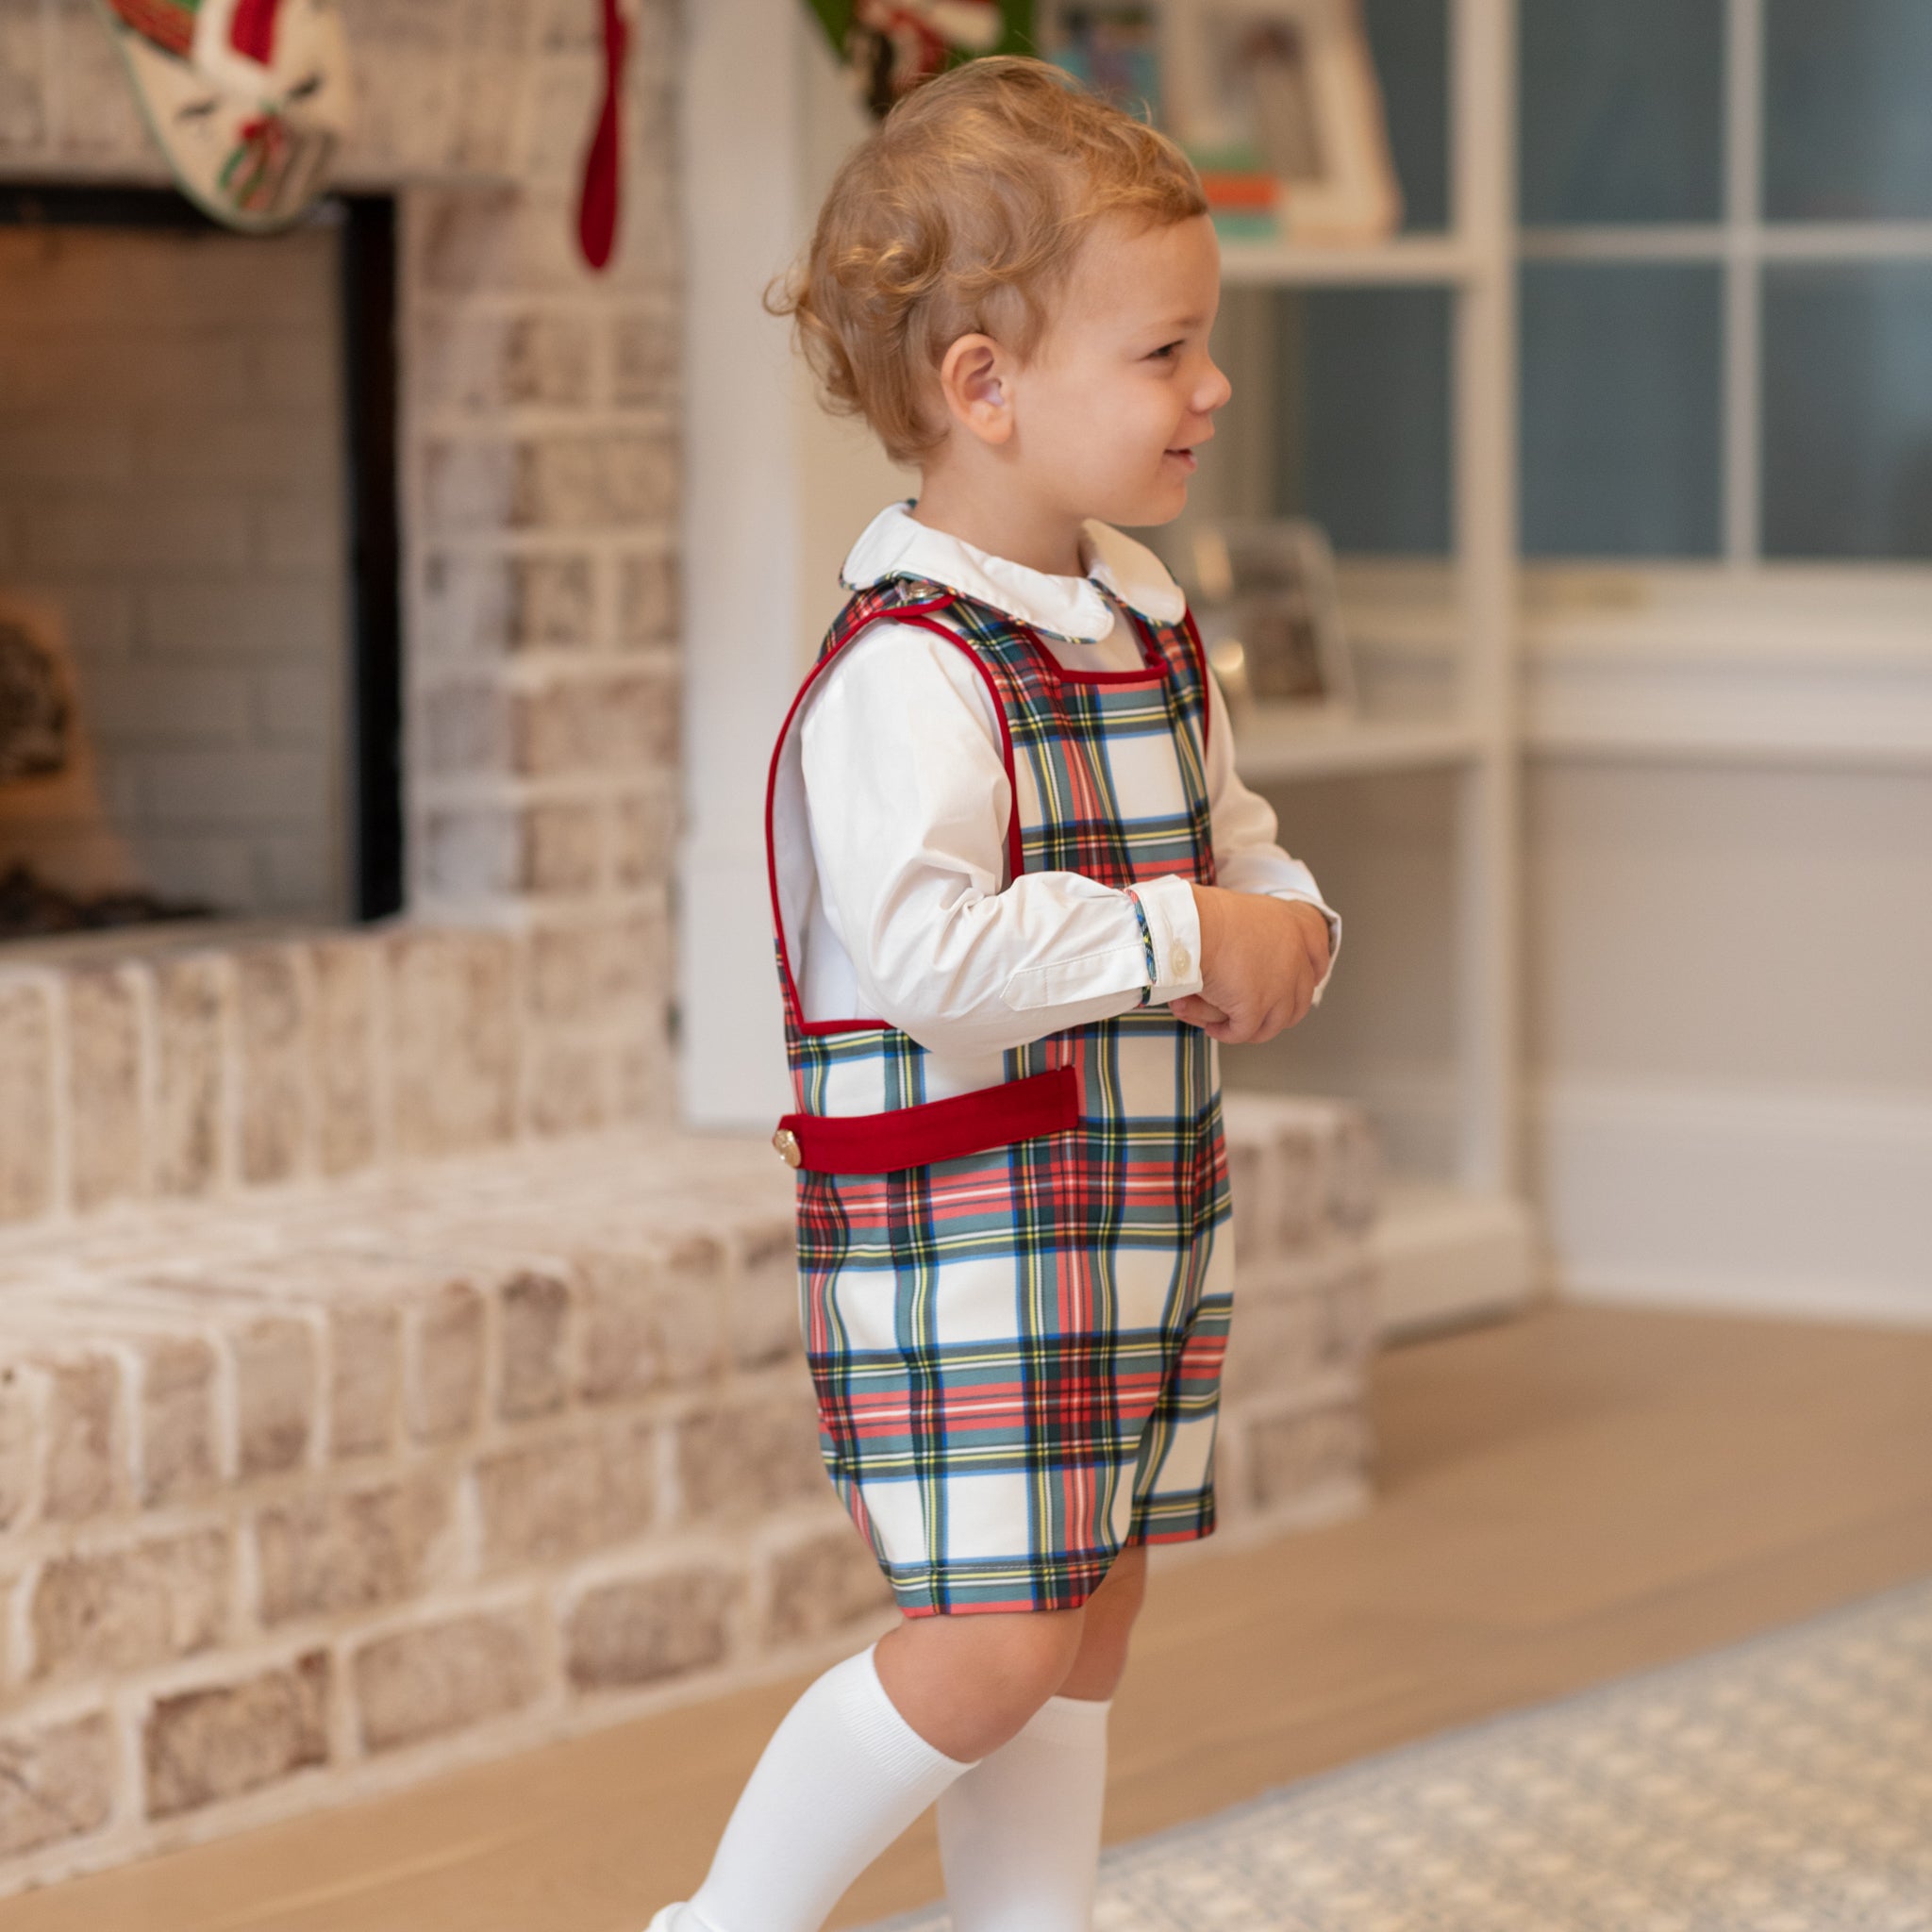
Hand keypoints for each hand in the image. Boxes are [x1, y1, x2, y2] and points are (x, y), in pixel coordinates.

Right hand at [1172, 888, 1328, 1043]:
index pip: (1319, 954)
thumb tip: (1251, 954)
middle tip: (1261, 1013)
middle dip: (1282, 1011)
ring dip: (1254, 1027)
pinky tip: (1215, 1029)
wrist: (1191, 926)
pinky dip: (1227, 1033)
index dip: (1314, 972)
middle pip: (1302, 997)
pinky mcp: (1256, 1008)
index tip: (1308, 980)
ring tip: (1233, 1025)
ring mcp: (1279, 986)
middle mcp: (1294, 957)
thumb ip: (1260, 932)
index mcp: (1292, 927)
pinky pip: (1244, 1032)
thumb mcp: (1245, 911)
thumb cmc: (1204, 914)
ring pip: (1275, 1022)